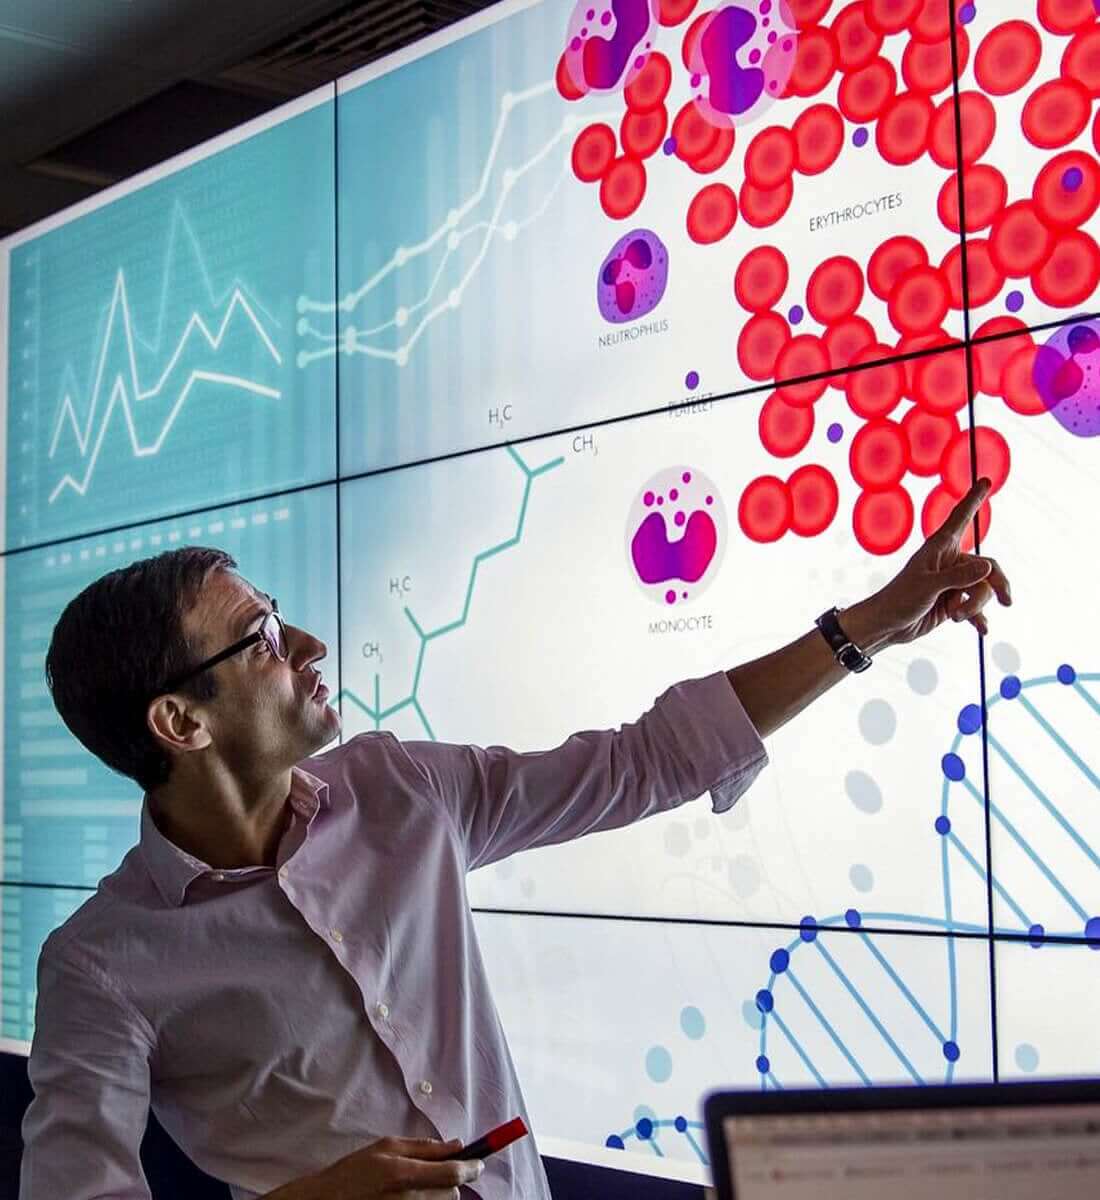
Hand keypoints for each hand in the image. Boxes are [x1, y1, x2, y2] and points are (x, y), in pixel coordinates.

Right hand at [309, 1136, 482, 1199]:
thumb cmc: (355, 1171)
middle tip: (431, 1173)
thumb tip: (457, 1145)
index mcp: (404, 1174)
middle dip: (449, 1181)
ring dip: (438, 1195)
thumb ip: (424, 1146)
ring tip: (414, 1187)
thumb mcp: (387, 1147)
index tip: (479, 1163)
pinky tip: (409, 1197)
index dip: (472, 1167)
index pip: (453, 1174)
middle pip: (452, 1193)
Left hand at [865, 478, 1012, 644]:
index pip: (960, 517)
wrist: (887, 626)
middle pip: (987, 567)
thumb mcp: (928, 587)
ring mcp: (953, 582)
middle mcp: (949, 561)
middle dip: (997, 584)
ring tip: (957, 616)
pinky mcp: (954, 601)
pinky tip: (981, 630)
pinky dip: (979, 618)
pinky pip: (977, 607)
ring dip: (975, 606)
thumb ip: (958, 577)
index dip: (973, 499)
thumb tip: (987, 568)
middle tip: (1007, 600)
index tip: (985, 479)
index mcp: (939, 548)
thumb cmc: (900, 600)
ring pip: (982, 590)